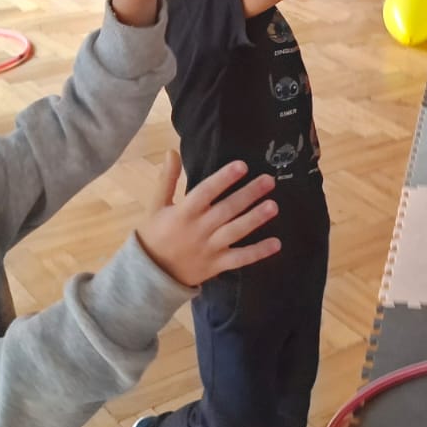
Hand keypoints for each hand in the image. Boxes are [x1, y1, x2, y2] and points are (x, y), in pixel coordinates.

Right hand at [137, 154, 279, 286]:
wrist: (150, 276)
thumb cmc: (154, 235)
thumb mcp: (156, 206)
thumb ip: (167, 179)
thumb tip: (172, 151)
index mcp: (183, 213)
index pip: (206, 192)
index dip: (224, 179)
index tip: (242, 166)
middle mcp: (198, 229)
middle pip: (227, 209)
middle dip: (248, 194)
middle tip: (269, 180)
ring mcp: (209, 248)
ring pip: (235, 232)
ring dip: (255, 219)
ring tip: (274, 206)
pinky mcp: (217, 264)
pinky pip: (240, 258)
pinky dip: (258, 252)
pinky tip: (276, 243)